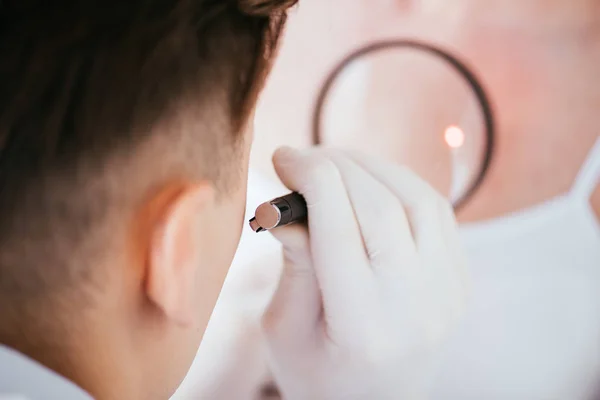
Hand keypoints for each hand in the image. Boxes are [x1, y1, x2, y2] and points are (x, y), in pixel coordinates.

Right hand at [261, 148, 468, 399]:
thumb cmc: (317, 372)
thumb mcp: (284, 328)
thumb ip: (294, 262)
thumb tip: (285, 203)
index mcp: (362, 327)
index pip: (338, 226)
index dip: (309, 176)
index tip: (282, 155)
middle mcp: (416, 307)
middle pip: (379, 205)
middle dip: (335, 165)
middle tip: (302, 158)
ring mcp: (448, 293)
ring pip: (416, 198)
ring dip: (370, 167)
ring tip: (333, 162)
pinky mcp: (460, 281)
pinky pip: (436, 211)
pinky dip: (400, 183)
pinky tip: (370, 182)